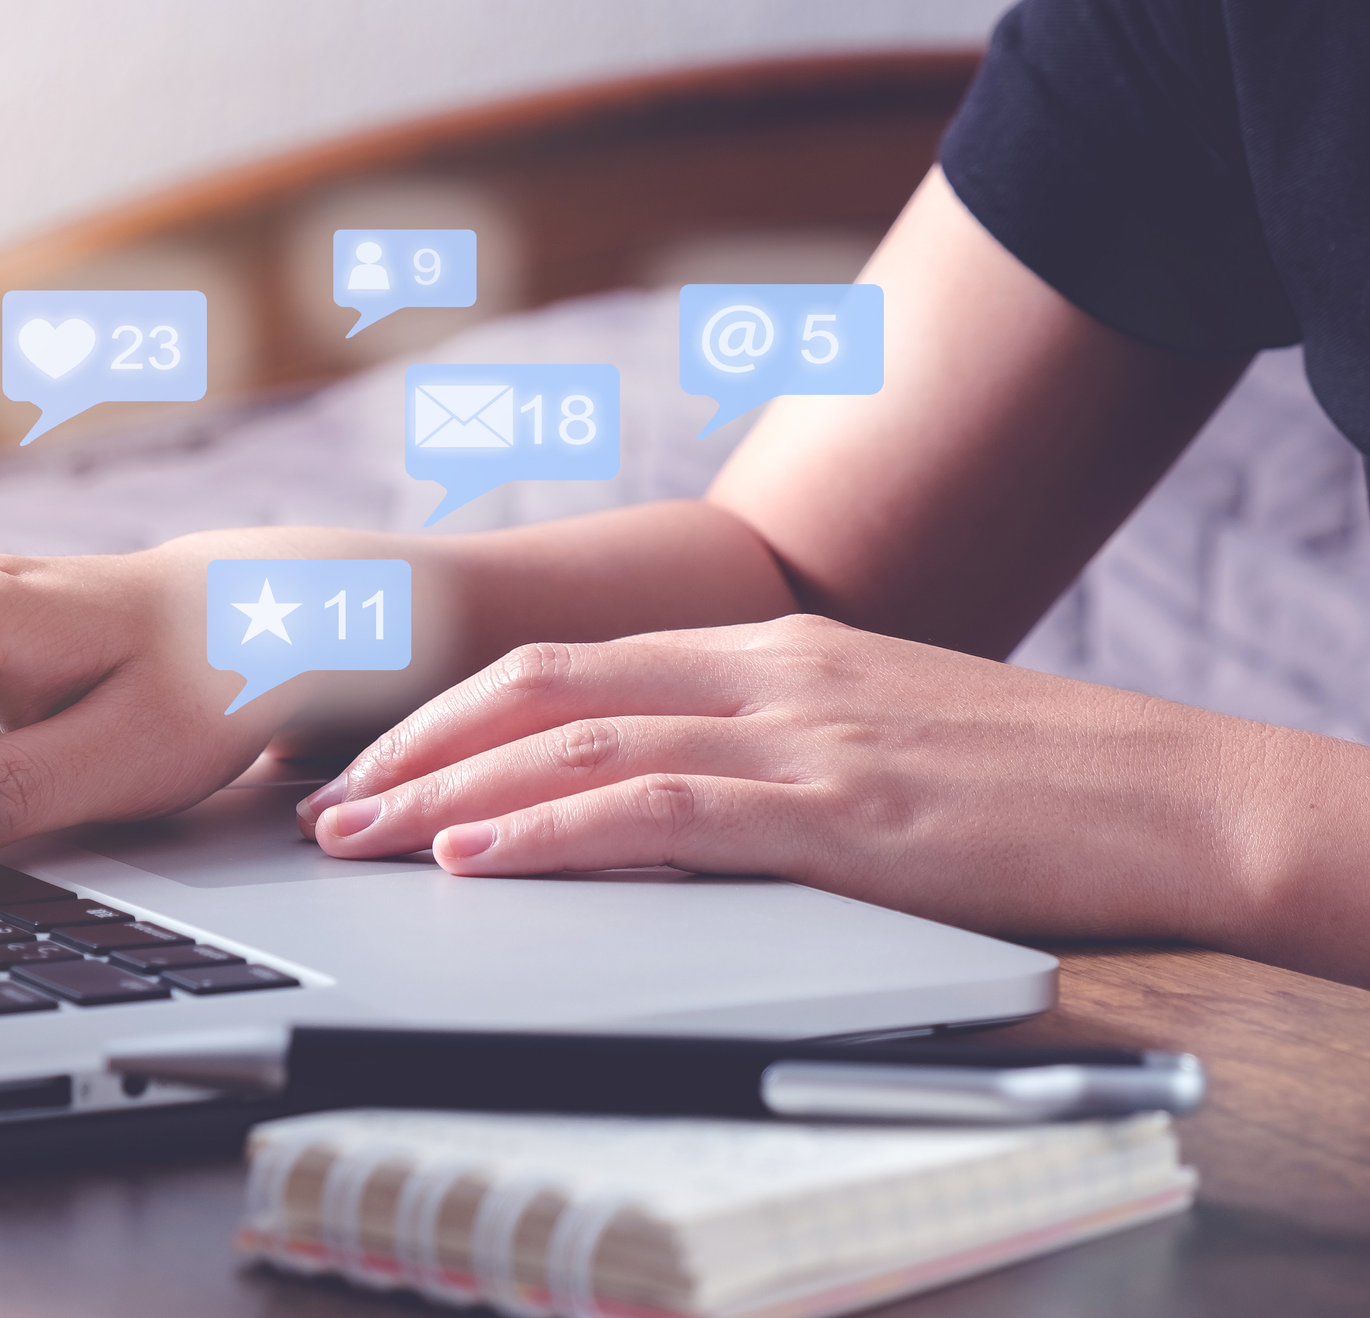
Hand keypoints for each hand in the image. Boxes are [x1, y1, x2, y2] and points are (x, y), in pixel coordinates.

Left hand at [298, 615, 1281, 947]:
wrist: (1181, 795)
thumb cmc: (1031, 781)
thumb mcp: (873, 736)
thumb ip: (763, 749)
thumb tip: (658, 795)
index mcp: (768, 649)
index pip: (570, 662)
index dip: (453, 708)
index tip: (375, 756)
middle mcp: (766, 672)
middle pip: (545, 686)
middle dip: (418, 745)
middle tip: (325, 802)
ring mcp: (801, 732)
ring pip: (581, 740)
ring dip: (451, 793)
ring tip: (360, 836)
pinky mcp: (840, 810)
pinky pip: (661, 810)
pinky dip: (554, 830)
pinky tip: (481, 857)